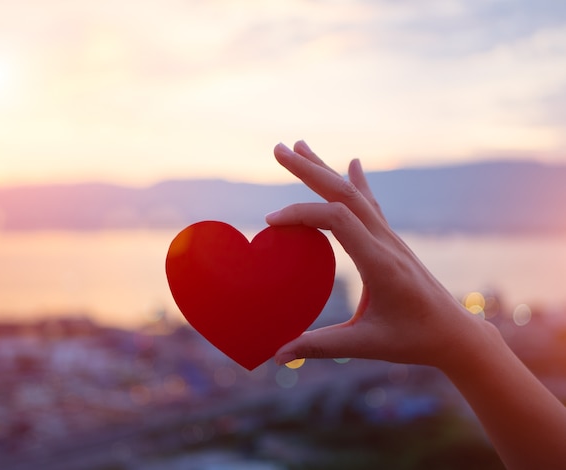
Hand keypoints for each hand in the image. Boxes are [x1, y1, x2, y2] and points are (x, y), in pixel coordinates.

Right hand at [266, 141, 490, 369]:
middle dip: (309, 169)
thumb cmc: (413, 340)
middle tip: (278, 149)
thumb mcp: (365, 346)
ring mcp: (390, 238)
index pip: (337, 220)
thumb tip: (276, 355)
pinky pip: (370, 203)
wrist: (454, 333)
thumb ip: (319, 347)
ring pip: (354, 193)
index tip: (271, 223)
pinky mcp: (390, 241)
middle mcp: (385, 241)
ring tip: (300, 146)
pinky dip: (356, 181)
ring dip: (325, 169)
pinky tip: (353, 164)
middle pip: (344, 193)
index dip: (302, 214)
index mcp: (379, 262)